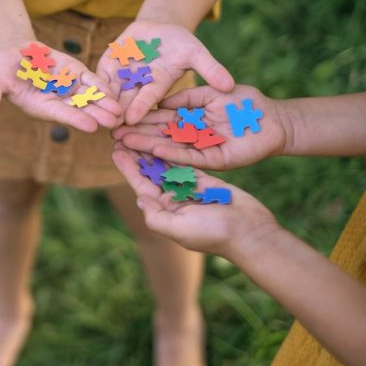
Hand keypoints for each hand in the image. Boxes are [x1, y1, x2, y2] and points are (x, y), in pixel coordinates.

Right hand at [0, 40, 121, 131]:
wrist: (11, 52)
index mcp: (39, 106)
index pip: (60, 114)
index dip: (75, 119)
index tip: (91, 126)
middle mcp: (56, 101)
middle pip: (80, 109)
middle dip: (97, 115)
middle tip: (114, 122)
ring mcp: (67, 88)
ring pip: (89, 98)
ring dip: (104, 104)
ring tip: (121, 111)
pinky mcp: (74, 74)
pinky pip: (90, 81)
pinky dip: (102, 86)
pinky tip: (116, 92)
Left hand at [95, 20, 233, 125]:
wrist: (159, 27)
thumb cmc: (181, 42)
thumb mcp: (196, 52)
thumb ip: (210, 68)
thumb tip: (231, 85)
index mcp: (158, 86)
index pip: (147, 100)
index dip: (139, 108)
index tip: (132, 118)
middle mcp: (138, 87)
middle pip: (125, 102)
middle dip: (115, 113)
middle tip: (105, 126)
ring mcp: (122, 78)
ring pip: (109, 92)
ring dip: (101, 102)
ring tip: (91, 111)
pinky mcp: (108, 67)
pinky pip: (98, 76)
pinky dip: (91, 83)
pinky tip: (83, 91)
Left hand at [112, 146, 278, 257]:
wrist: (250, 232)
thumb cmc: (214, 234)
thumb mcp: (179, 229)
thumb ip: (156, 216)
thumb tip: (140, 199)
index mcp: (165, 211)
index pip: (141, 186)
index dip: (128, 168)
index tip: (115, 150)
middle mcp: (174, 199)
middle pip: (151, 173)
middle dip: (137, 155)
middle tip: (123, 133)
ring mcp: (189, 188)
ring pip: (166, 165)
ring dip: (153, 149)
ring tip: (140, 131)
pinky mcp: (205, 180)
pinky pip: (185, 162)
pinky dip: (174, 151)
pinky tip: (163, 136)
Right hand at [113, 85, 289, 169]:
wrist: (275, 119)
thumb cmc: (246, 102)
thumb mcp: (211, 93)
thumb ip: (188, 97)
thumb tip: (161, 103)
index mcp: (190, 120)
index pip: (160, 120)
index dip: (141, 119)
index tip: (121, 117)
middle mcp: (192, 137)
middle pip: (159, 136)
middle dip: (136, 135)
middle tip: (112, 134)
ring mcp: (201, 150)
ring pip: (169, 148)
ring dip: (147, 146)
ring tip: (124, 144)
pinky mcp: (214, 160)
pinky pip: (190, 157)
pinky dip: (172, 153)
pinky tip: (153, 149)